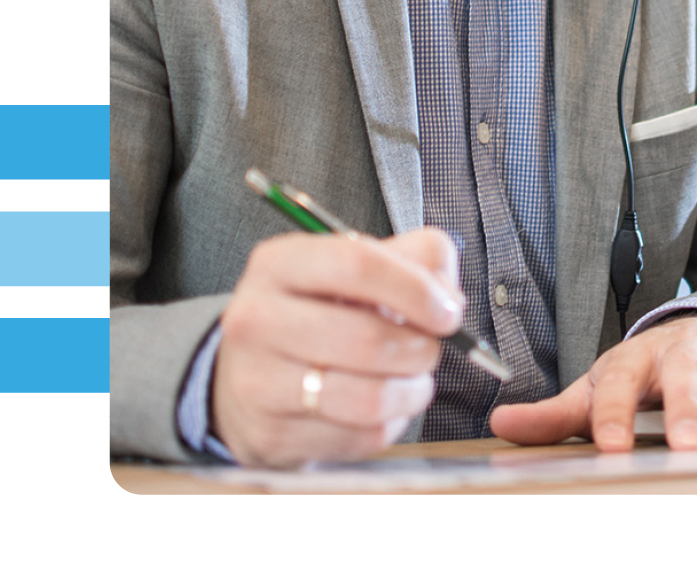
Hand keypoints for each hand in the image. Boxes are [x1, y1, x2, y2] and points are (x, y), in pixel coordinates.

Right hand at [211, 228, 463, 466]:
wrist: (246, 373)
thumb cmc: (317, 310)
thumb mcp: (355, 265)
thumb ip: (416, 258)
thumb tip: (450, 298)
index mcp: (279, 263)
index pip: (359, 264)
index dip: (417, 289)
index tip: (447, 311)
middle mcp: (257, 318)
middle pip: (368, 339)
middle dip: (421, 348)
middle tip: (431, 347)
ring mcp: (257, 381)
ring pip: (369, 398)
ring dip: (412, 390)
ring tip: (413, 377)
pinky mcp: (271, 435)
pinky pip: (360, 438)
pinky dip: (390, 423)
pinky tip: (383, 404)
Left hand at [490, 313, 696, 450]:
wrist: (691, 333)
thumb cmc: (641, 376)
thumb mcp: (599, 391)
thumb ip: (556, 415)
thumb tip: (501, 426)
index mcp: (633, 361)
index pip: (618, 382)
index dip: (613, 413)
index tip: (611, 445)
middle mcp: (679, 350)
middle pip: (682, 373)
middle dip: (686, 408)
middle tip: (686, 444)